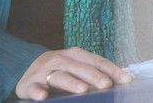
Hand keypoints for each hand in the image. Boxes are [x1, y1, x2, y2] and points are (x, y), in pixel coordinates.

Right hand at [15, 47, 132, 99]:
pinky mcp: (29, 84)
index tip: (125, 79)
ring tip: (83, 89)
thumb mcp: (76, 66)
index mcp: (75, 55)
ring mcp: (44, 72)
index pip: (97, 61)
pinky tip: (43, 96)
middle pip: (80, 67)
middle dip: (94, 76)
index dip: (112, 70)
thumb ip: (93, 71)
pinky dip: (38, 91)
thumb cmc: (59, 70)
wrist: (27, 69)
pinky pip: (34, 88)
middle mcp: (60, 60)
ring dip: (71, 82)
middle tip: (106, 84)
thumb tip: (120, 79)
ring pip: (59, 76)